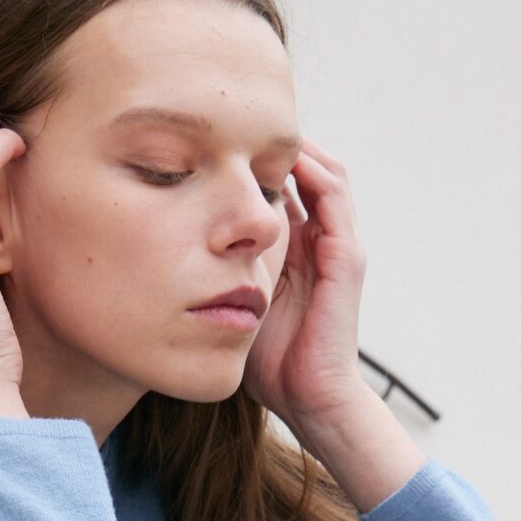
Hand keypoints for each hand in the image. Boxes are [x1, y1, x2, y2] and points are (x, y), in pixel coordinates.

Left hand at [240, 137, 368, 435]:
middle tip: (240, 121)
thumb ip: (219, 271)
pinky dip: (312, 171)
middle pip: (309, 170)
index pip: (286, 188)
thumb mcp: (235, 303)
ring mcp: (340, 246)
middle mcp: (323, 240)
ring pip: (327, 173)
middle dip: (279, 144)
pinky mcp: (346, 257)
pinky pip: (333, 197)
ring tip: (262, 127)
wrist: (309, 400)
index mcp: (300, 250)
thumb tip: (174, 245)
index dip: (259, 163)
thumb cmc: (271, 363)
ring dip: (298, 147)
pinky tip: (282, 157)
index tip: (220, 144)